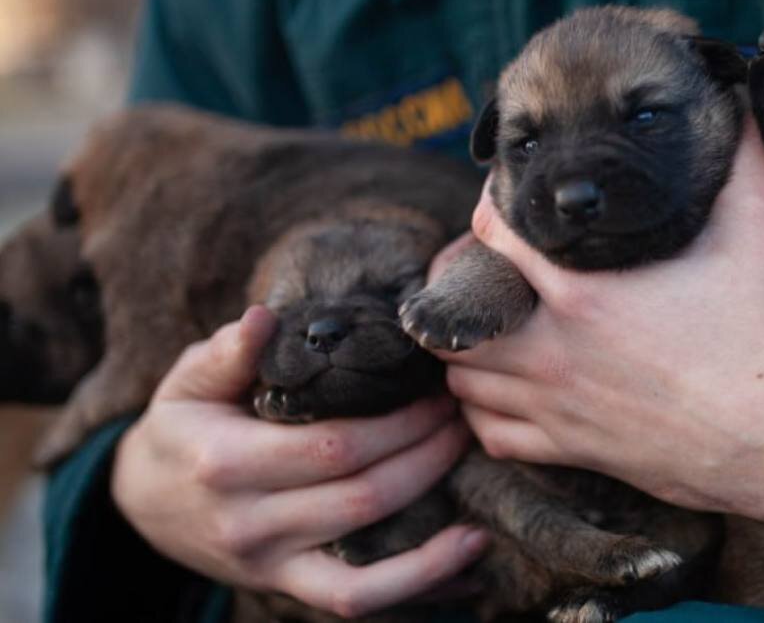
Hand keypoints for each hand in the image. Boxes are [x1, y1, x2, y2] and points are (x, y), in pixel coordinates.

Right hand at [111, 306, 488, 618]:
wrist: (142, 502)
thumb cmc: (181, 427)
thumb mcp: (187, 381)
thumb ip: (228, 353)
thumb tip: (262, 319)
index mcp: (227, 462)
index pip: (333, 446)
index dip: (398, 422)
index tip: (437, 389)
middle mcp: (249, 523)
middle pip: (363, 496)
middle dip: (427, 454)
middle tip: (462, 415)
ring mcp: (268, 564)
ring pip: (369, 559)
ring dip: (435, 515)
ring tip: (470, 468)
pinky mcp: (285, 586)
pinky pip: (357, 600)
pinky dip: (419, 582)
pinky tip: (467, 552)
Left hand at [436, 116, 763, 543]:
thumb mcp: (762, 220)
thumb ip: (739, 148)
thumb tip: (733, 88)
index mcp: (584, 290)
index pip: (490, 234)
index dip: (494, 212)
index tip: (516, 210)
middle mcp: (557, 352)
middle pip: (458, 315)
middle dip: (466, 288)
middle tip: (493, 275)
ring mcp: (561, 408)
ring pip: (466, 379)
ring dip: (471, 350)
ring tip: (498, 330)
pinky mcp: (577, 452)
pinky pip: (495, 437)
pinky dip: (488, 413)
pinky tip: (512, 393)